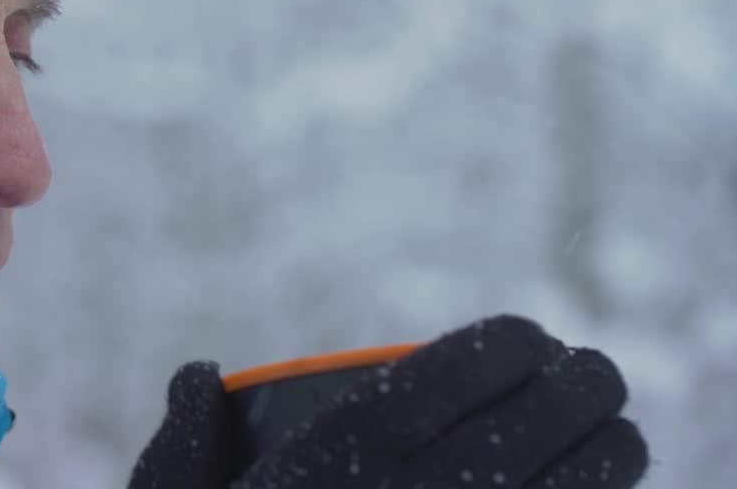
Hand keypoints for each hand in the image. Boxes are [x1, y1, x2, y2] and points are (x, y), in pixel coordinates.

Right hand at [128, 315, 648, 487]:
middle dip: (581, 383)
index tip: (531, 335)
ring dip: (612, 451)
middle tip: (593, 372)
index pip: (448, 373)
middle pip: (531, 423)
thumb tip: (201, 374)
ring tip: (617, 432)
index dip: (507, 344)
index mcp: (335, 460)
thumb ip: (180, 445)